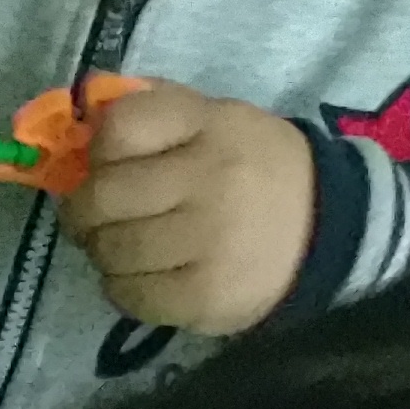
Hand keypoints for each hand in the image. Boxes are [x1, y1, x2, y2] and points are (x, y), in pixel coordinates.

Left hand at [65, 80, 316, 334]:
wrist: (325, 231)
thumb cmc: (253, 171)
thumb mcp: (218, 122)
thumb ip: (158, 114)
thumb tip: (85, 113)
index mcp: (212, 125)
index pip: (121, 126)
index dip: (99, 149)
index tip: (105, 164)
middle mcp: (211, 179)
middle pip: (102, 196)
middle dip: (84, 210)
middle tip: (93, 218)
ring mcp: (208, 241)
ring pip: (110, 250)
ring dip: (103, 252)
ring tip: (125, 246)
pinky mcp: (204, 295)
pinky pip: (128, 294)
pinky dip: (122, 287)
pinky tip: (143, 275)